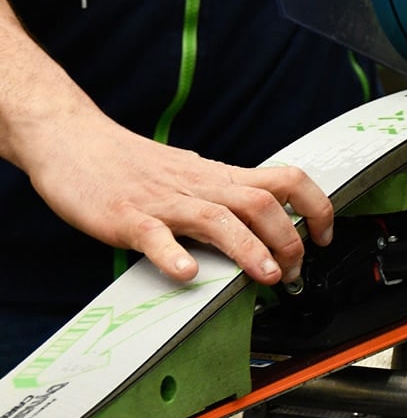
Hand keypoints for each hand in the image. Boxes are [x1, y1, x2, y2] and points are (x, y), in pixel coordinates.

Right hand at [0, 0, 331, 286]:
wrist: (73, 141)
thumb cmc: (135, 164)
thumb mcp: (194, 176)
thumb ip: (228, 201)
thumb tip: (267, 230)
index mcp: (219, 178)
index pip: (285, 180)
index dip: (315, 207)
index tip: (323, 237)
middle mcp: (199, 187)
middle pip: (261, 202)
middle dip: (288, 239)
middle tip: (292, 271)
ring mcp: (164, 202)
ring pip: (218, 218)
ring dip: (249, 249)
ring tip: (265, 276)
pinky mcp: (128, 217)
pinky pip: (155, 236)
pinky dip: (173, 255)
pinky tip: (187, 273)